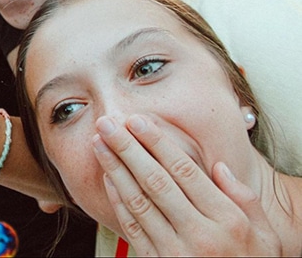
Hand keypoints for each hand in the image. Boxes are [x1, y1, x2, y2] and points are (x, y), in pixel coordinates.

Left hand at [93, 114, 281, 255]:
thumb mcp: (265, 235)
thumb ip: (245, 198)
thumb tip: (219, 167)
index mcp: (227, 220)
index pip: (185, 171)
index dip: (158, 143)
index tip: (138, 121)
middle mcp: (200, 234)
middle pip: (156, 181)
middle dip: (128, 148)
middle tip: (108, 124)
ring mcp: (175, 251)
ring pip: (139, 201)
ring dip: (115, 169)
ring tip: (99, 144)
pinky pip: (132, 227)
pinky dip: (117, 200)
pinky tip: (107, 178)